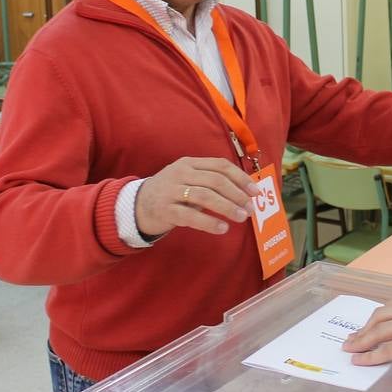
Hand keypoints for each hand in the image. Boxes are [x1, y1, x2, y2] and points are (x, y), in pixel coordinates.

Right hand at [134, 157, 260, 237]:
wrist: (136, 205)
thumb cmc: (171, 193)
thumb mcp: (188, 179)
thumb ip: (210, 182)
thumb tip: (244, 193)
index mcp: (190, 163)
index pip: (220, 166)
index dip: (240, 178)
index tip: (255, 191)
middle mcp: (180, 173)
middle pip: (215, 180)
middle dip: (237, 194)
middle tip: (250, 208)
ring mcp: (171, 191)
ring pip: (205, 196)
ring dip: (227, 207)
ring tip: (241, 217)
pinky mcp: (165, 210)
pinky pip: (191, 216)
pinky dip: (209, 222)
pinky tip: (222, 228)